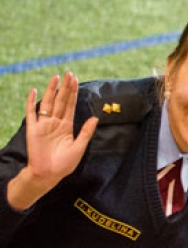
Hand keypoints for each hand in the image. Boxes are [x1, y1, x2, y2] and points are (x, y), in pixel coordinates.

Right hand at [26, 72, 97, 186]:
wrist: (48, 174)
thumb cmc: (64, 164)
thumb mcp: (79, 147)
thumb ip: (86, 132)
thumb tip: (95, 117)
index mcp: (66, 126)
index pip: (70, 105)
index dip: (73, 93)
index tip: (75, 80)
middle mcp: (55, 122)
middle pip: (60, 101)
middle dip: (65, 87)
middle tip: (69, 73)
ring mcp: (43, 125)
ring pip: (47, 103)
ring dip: (51, 90)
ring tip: (56, 77)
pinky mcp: (33, 129)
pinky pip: (31, 113)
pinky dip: (32, 102)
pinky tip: (35, 91)